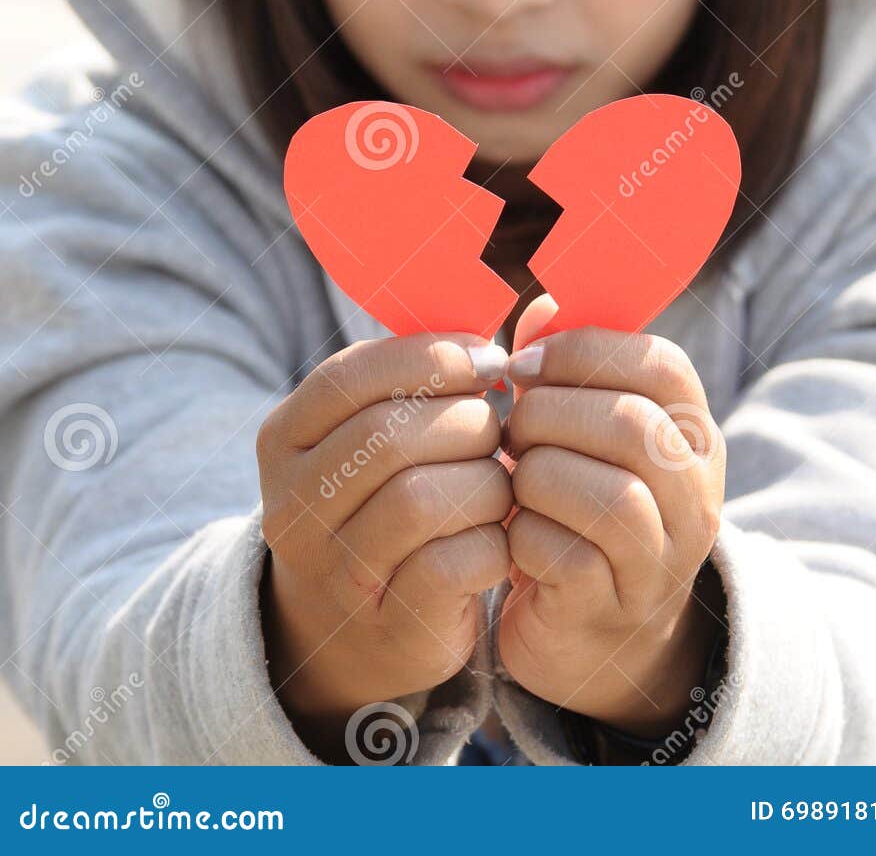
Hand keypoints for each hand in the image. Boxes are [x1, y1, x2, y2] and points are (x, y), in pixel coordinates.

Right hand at [257, 332, 511, 761]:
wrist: (358, 630)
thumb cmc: (387, 498)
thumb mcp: (375, 432)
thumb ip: (421, 374)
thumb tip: (524, 313)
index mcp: (284, 438)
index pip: (350, 376)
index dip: (430, 357)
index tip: (489, 359)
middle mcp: (291, 506)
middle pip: (390, 435)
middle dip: (467, 423)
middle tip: (498, 430)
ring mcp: (334, 571)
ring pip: (422, 500)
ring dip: (485, 482)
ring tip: (500, 483)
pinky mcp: (389, 623)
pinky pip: (453, 563)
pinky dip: (494, 542)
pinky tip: (499, 536)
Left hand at [498, 295, 724, 737]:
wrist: (597, 632)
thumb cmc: (579, 503)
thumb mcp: (586, 431)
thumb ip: (566, 363)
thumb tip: (539, 308)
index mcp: (693, 432)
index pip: (661, 365)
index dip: (582, 351)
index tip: (524, 363)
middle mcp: (696, 495)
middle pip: (631, 426)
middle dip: (550, 416)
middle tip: (511, 430)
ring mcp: (662, 558)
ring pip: (609, 496)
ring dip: (537, 477)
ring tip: (513, 481)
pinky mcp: (612, 607)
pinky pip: (566, 555)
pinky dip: (523, 535)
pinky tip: (512, 534)